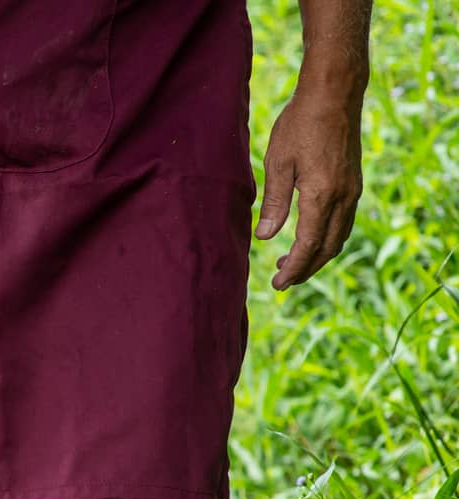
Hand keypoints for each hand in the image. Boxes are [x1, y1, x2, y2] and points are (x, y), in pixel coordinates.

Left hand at [256, 83, 364, 289]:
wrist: (334, 95)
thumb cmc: (300, 125)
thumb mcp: (277, 163)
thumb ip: (273, 203)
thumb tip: (264, 237)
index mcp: (321, 195)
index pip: (308, 245)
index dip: (294, 268)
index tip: (278, 284)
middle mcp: (343, 197)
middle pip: (327, 248)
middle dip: (305, 269)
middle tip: (282, 282)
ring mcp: (352, 190)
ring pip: (338, 237)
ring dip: (317, 256)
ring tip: (290, 265)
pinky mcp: (354, 183)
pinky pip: (343, 222)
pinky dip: (327, 239)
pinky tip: (309, 238)